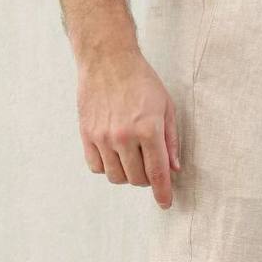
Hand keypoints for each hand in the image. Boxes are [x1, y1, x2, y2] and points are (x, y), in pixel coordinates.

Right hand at [78, 47, 179, 208]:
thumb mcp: (166, 107)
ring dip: (126, 174)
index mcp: (148, 130)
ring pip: (116, 177)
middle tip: (149, 164)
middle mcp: (124, 137)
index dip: (162, 192)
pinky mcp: (87, 134)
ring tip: (131, 158)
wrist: (107, 59)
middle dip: (146, 178)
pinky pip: (96, 167)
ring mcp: (102, 137)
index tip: (165, 203)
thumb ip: (171, 140)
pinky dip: (107, 167)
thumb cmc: (141, 80)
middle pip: (136, 179)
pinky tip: (114, 155)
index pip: (157, 173)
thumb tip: (174, 168)